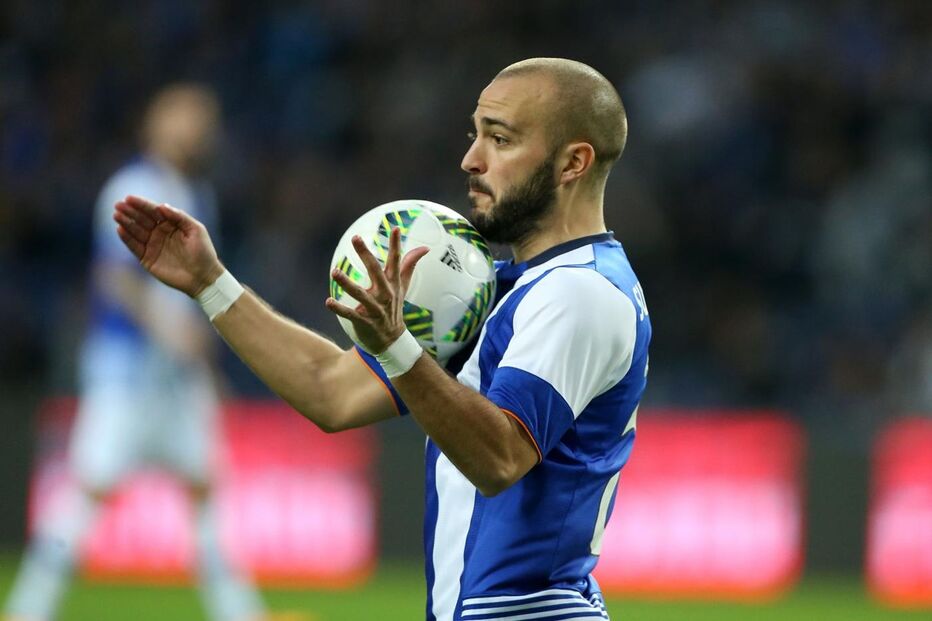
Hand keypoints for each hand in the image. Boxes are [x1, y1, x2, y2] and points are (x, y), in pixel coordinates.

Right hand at [114, 195, 224, 297]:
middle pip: (142, 219)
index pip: (153, 211)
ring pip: (136, 231)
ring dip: (126, 223)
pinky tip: (120, 230)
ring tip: (116, 215)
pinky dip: (127, 239)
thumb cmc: (203, 252)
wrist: (203, 277)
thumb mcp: (195, 230)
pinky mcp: (147, 258)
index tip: (129, 198)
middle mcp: (160, 233)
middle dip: (130, 211)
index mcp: (171, 224)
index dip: (141, 204)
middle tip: (118, 205)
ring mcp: (153, 245)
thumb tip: (161, 206)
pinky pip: (135, 247)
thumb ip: (179, 217)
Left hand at [326, 227, 428, 353]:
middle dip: (366, 255)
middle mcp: (385, 293)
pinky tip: (328, 301)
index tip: (395, 228)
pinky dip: (339, 309)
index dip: (396, 244)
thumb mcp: (402, 286)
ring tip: (335, 271)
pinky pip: (350, 314)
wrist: (392, 340)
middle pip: (375, 271)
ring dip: (347, 283)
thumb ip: (409, 265)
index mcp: (393, 283)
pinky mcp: (364, 321)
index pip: (396, 260)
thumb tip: (425, 247)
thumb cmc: (394, 307)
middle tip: (356, 238)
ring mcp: (375, 308)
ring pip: (360, 294)